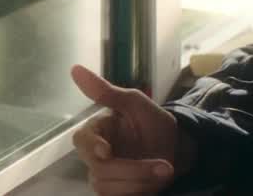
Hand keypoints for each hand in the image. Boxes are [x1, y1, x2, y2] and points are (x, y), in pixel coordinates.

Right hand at [69, 65, 185, 195]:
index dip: (91, 147)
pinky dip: (139, 191)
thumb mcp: (135, 103)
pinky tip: (155, 183)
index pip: (81, 140)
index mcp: (97, 131)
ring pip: (108, 188)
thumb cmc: (153, 123)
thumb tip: (75, 69)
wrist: (176, 149)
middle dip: (132, 170)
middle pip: (98, 169)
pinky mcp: (115, 192)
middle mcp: (95, 155)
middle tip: (164, 167)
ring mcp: (104, 176)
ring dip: (141, 181)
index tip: (107, 152)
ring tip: (166, 171)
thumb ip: (106, 91)